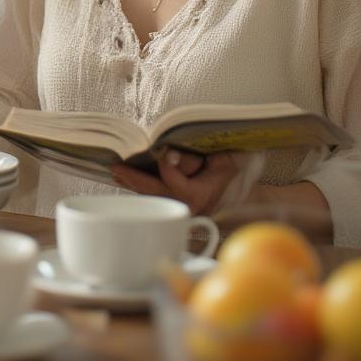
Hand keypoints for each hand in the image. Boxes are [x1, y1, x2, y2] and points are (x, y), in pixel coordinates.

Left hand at [111, 149, 250, 214]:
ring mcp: (181, 210)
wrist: (244, 195)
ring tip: (116, 172)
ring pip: (152, 197)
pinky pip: (154, 198)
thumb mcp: (224, 159)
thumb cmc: (231, 170)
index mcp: (200, 196)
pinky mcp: (176, 208)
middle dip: (135, 180)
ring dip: (133, 184)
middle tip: (116, 168)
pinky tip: (126, 179)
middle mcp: (188, 208)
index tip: (163, 150)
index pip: (175, 183)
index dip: (168, 166)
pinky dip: (140, 187)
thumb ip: (203, 155)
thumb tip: (170, 153)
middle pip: (156, 194)